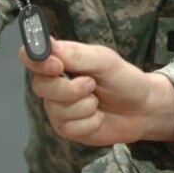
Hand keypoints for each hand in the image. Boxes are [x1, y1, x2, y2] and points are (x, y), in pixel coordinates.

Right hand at [19, 38, 173, 144]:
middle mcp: (53, 85)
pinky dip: (91, 121)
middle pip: (40, 86)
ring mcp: (58, 108)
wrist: (143, 108)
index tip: (56, 66)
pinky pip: (70, 127)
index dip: (37, 61)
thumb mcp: (104, 61)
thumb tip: (47, 43)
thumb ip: (76, 54)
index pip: (30, 57)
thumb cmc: (123, 79)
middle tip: (93, 84)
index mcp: (60, 62)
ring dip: (86, 105)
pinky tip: (99, 116)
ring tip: (99, 100)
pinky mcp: (67, 129)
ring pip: (57, 109)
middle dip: (71, 88)